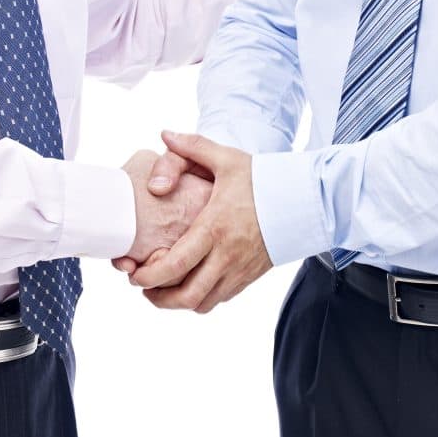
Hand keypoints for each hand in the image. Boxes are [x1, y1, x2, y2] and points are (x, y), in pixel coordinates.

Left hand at [128, 130, 272, 312]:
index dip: (148, 276)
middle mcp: (226, 255)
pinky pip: (219, 299)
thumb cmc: (264, 179)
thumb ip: (193, 146)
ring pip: (202, 303)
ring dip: (178, 302)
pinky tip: (190, 282)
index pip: (175, 265)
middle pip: (186, 296)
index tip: (134, 273)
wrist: (303, 199)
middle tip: (143, 286)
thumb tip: (165, 133)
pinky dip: (200, 298)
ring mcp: (239, 270)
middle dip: (158, 298)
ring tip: (163, 289)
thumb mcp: (227, 158)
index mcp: (214, 228)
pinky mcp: (249, 276)